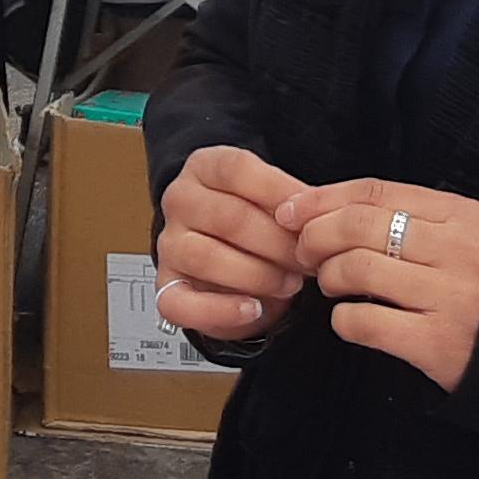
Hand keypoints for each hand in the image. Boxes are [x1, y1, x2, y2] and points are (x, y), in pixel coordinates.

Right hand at [154, 143, 318, 342]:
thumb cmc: (259, 224)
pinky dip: (221, 310)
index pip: (237, 169)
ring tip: (290, 284)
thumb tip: (312, 211)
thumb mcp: (274, 201)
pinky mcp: (167, 288)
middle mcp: (180, 201)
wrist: (233, 259)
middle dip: (278, 243)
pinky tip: (253, 309)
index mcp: (204, 168)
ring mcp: (169, 245)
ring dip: (258, 275)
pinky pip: (183, 303)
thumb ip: (291, 203)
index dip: (279, 193)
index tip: (310, 218)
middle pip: (227, 217)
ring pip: (206, 257)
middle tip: (309, 260)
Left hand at [286, 178, 478, 391]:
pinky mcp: (437, 343)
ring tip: (333, 286)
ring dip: (328, 277)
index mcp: (462, 215)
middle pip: (358, 225)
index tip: (292, 211)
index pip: (374, 192)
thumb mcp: (461, 237)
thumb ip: (406, 218)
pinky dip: (343, 320)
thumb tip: (322, 207)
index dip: (322, 199)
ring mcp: (449, 297)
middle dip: (315, 237)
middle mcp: (458, 251)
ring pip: (356, 268)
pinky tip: (350, 320)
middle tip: (306, 254)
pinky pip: (364, 321)